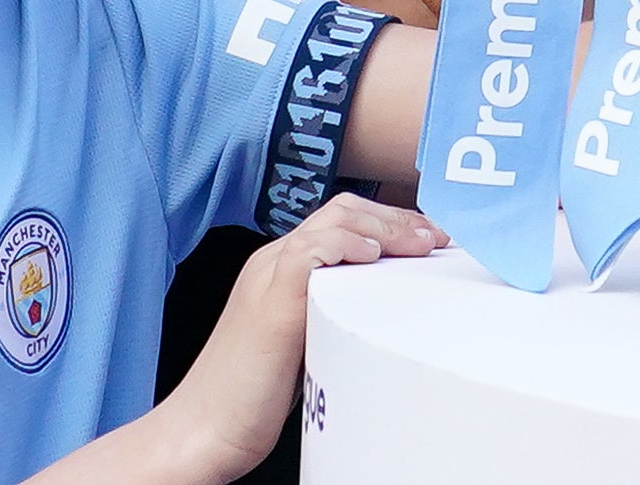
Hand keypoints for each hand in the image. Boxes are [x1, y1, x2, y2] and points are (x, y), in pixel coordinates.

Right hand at [155, 197, 447, 480]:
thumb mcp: (300, 347)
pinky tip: (372, 258)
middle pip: (341, 210)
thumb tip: (377, 319)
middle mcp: (272, 263)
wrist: (203, 428)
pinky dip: (345, 246)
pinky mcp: (271, 303)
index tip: (428, 240)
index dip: (388, 223)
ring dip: (386, 227)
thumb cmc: (248, 399)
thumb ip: (328, 320)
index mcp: (278, 269)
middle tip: (436, 239)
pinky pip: (310, 252)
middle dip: (396, 218)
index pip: (339, 221)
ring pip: (332, 221)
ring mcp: (269, 278)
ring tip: (421, 245)